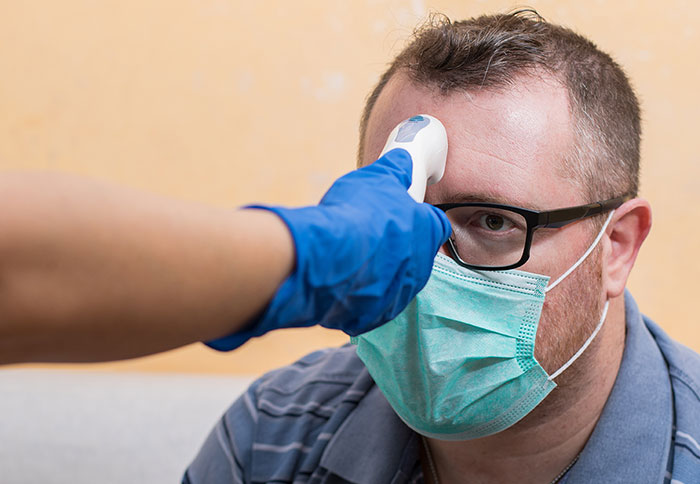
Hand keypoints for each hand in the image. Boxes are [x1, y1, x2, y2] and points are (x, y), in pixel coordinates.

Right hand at [207, 148, 450, 349]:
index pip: (435, 224)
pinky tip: (341, 279)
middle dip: (396, 246)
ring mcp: (399, 294)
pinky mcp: (376, 314)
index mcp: (426, 231)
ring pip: (394, 281)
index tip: (402, 214)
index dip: (419, 218)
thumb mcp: (376, 178)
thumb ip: (396, 169)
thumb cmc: (355, 214)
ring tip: (352, 258)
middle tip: (370, 235)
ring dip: (379, 271)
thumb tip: (405, 160)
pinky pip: (372, 303)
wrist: (327, 258)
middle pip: (415, 255)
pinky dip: (360, 293)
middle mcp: (420, 266)